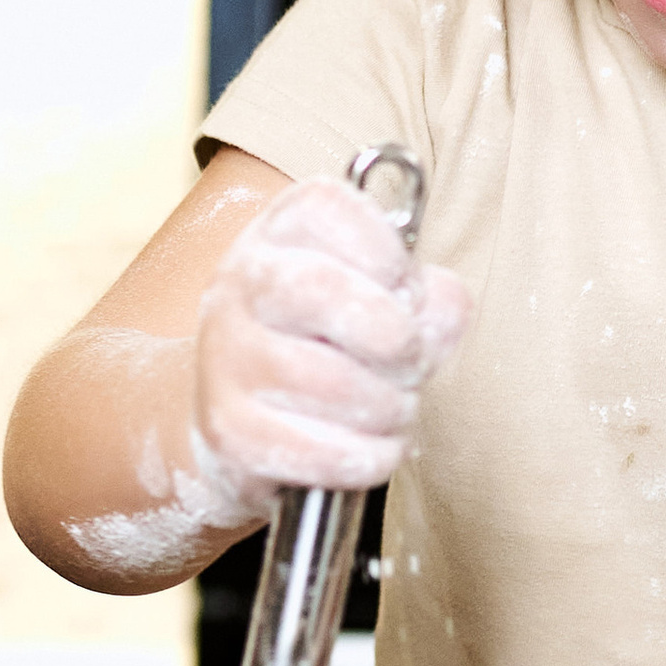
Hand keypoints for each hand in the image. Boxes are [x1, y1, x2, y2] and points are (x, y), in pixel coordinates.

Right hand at [193, 176, 470, 496]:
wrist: (238, 417)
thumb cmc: (323, 345)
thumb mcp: (379, 300)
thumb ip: (428, 300)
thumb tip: (440, 313)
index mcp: (278, 233)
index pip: (325, 207)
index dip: (385, 251)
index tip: (403, 288)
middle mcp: (240, 284)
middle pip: (323, 291)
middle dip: (395, 338)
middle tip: (409, 361)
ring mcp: (226, 358)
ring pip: (330, 383)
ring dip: (389, 408)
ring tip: (390, 408)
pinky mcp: (228, 431)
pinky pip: (320, 451)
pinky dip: (369, 457)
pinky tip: (371, 447)